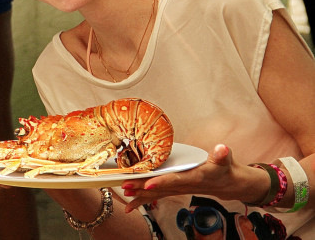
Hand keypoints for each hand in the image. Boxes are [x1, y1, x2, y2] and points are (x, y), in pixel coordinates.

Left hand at [120, 144, 262, 212]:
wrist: (229, 183)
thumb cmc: (224, 169)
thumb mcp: (226, 160)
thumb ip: (222, 155)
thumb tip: (222, 149)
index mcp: (194, 177)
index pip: (176, 179)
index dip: (163, 182)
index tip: (149, 183)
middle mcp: (184, 185)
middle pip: (161, 187)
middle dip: (143, 187)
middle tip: (125, 186)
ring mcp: (178, 189)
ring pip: (157, 193)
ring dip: (140, 194)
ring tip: (124, 195)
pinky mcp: (175, 189)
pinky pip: (158, 195)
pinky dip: (145, 199)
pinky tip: (131, 205)